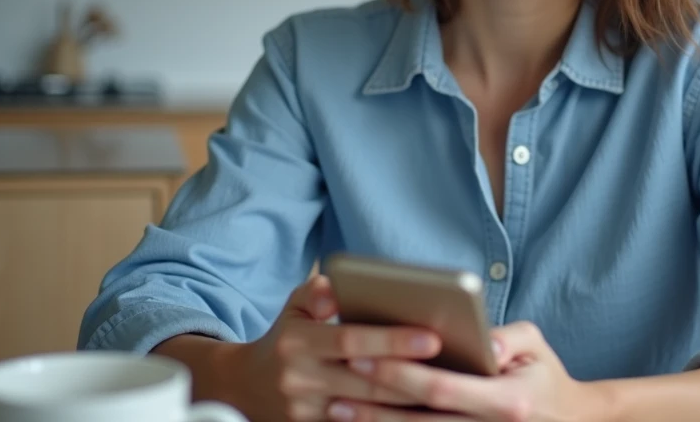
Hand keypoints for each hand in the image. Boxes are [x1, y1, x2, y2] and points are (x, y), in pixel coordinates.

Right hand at [229, 275, 444, 420]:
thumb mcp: (294, 305)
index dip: (392, 340)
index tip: (433, 337)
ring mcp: (304, 413)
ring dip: (407, 405)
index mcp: (297, 343)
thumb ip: (317, 292)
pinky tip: (419, 412)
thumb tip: (336, 291)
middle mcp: (299, 380)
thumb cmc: (286, 336)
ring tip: (447, 391)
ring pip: (367, 412)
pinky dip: (388, 421)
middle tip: (455, 368)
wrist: (245, 387)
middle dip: (412, 376)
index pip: (351, 339)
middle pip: (366, 381)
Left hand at [331, 321, 603, 421]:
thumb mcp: (536, 344)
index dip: (400, 375)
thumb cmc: (545, 374)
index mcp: (508, 402)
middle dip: (375, 400)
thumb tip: (483, 341)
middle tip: (338, 380)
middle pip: (420, 420)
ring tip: (336, 408)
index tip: (364, 356)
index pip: (443, 389)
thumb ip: (510, 337)